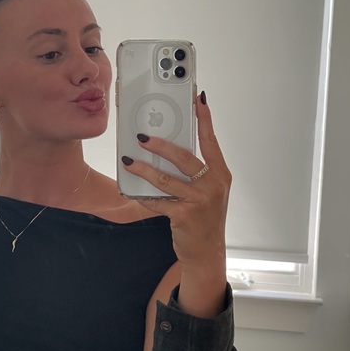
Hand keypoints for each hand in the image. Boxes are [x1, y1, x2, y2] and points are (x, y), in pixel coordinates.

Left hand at [121, 91, 229, 314]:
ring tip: (129, 161)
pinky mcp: (184, 215)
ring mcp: (199, 200)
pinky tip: (131, 191)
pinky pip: (158, 200)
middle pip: (185, 157)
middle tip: (142, 137)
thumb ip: (195, 173)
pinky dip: (142, 195)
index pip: (211, 141)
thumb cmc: (204, 219)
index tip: (197, 98)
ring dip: (144, 169)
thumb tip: (168, 150)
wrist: (207, 251)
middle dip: (161, 145)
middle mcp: (213, 185)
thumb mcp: (207, 192)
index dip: (204, 119)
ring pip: (166, 178)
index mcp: (220, 174)